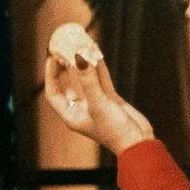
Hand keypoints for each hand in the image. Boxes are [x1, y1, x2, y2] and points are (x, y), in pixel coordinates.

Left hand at [39, 49, 153, 156]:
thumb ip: (89, 81)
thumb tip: (79, 58)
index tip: (52, 58)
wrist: (138, 141)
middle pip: (68, 85)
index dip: (51, 75)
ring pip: (86, 80)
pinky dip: (100, 69)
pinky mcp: (111, 100)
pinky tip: (97, 55)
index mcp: (71, 115)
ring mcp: (96, 103)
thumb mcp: (99, 105)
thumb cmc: (114, 130)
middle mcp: (81, 109)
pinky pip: (102, 81)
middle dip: (65, 69)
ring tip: (81, 48)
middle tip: (64, 51)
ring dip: (84, 65)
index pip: (54, 93)